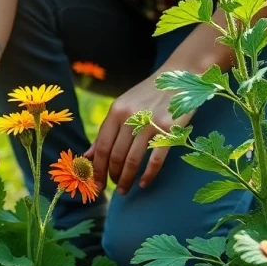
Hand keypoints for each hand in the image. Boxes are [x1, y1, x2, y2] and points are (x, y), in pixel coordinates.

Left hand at [85, 70, 193, 193]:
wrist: (180, 76)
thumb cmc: (147, 96)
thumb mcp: (122, 107)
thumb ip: (106, 131)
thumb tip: (87, 156)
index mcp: (116, 111)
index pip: (102, 147)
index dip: (97, 168)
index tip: (96, 184)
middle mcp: (130, 117)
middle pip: (116, 155)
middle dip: (112, 176)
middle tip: (114, 188)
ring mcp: (151, 123)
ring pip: (133, 160)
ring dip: (127, 179)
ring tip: (124, 189)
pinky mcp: (170, 129)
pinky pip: (156, 158)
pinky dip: (148, 174)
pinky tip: (144, 183)